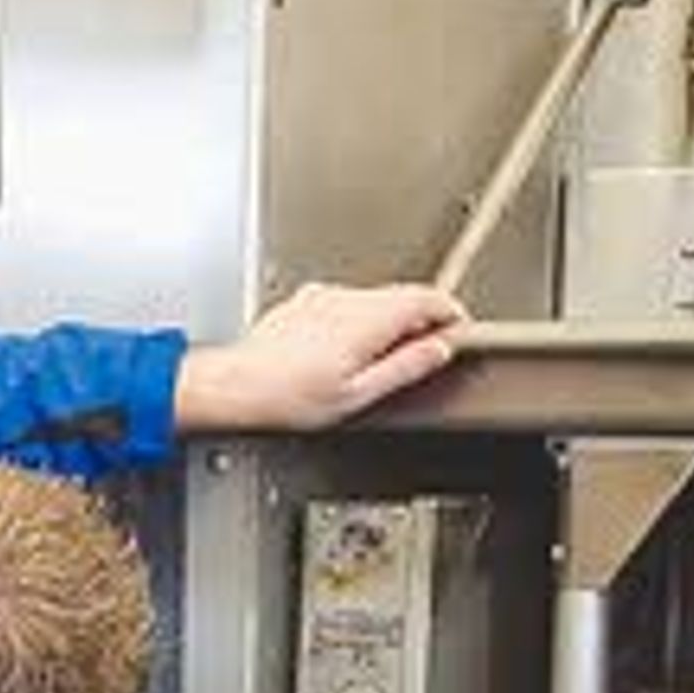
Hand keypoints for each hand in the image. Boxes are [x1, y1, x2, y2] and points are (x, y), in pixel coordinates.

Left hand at [172, 282, 470, 431]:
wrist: (235, 387)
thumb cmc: (286, 397)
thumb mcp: (360, 393)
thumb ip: (406, 367)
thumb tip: (438, 350)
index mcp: (367, 318)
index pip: (427, 297)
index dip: (451, 313)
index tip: (458, 329)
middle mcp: (345, 298)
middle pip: (402, 295)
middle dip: (422, 318)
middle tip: (430, 347)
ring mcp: (322, 296)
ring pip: (374, 298)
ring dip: (389, 320)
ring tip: (386, 356)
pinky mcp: (304, 302)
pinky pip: (346, 303)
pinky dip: (360, 320)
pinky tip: (348, 351)